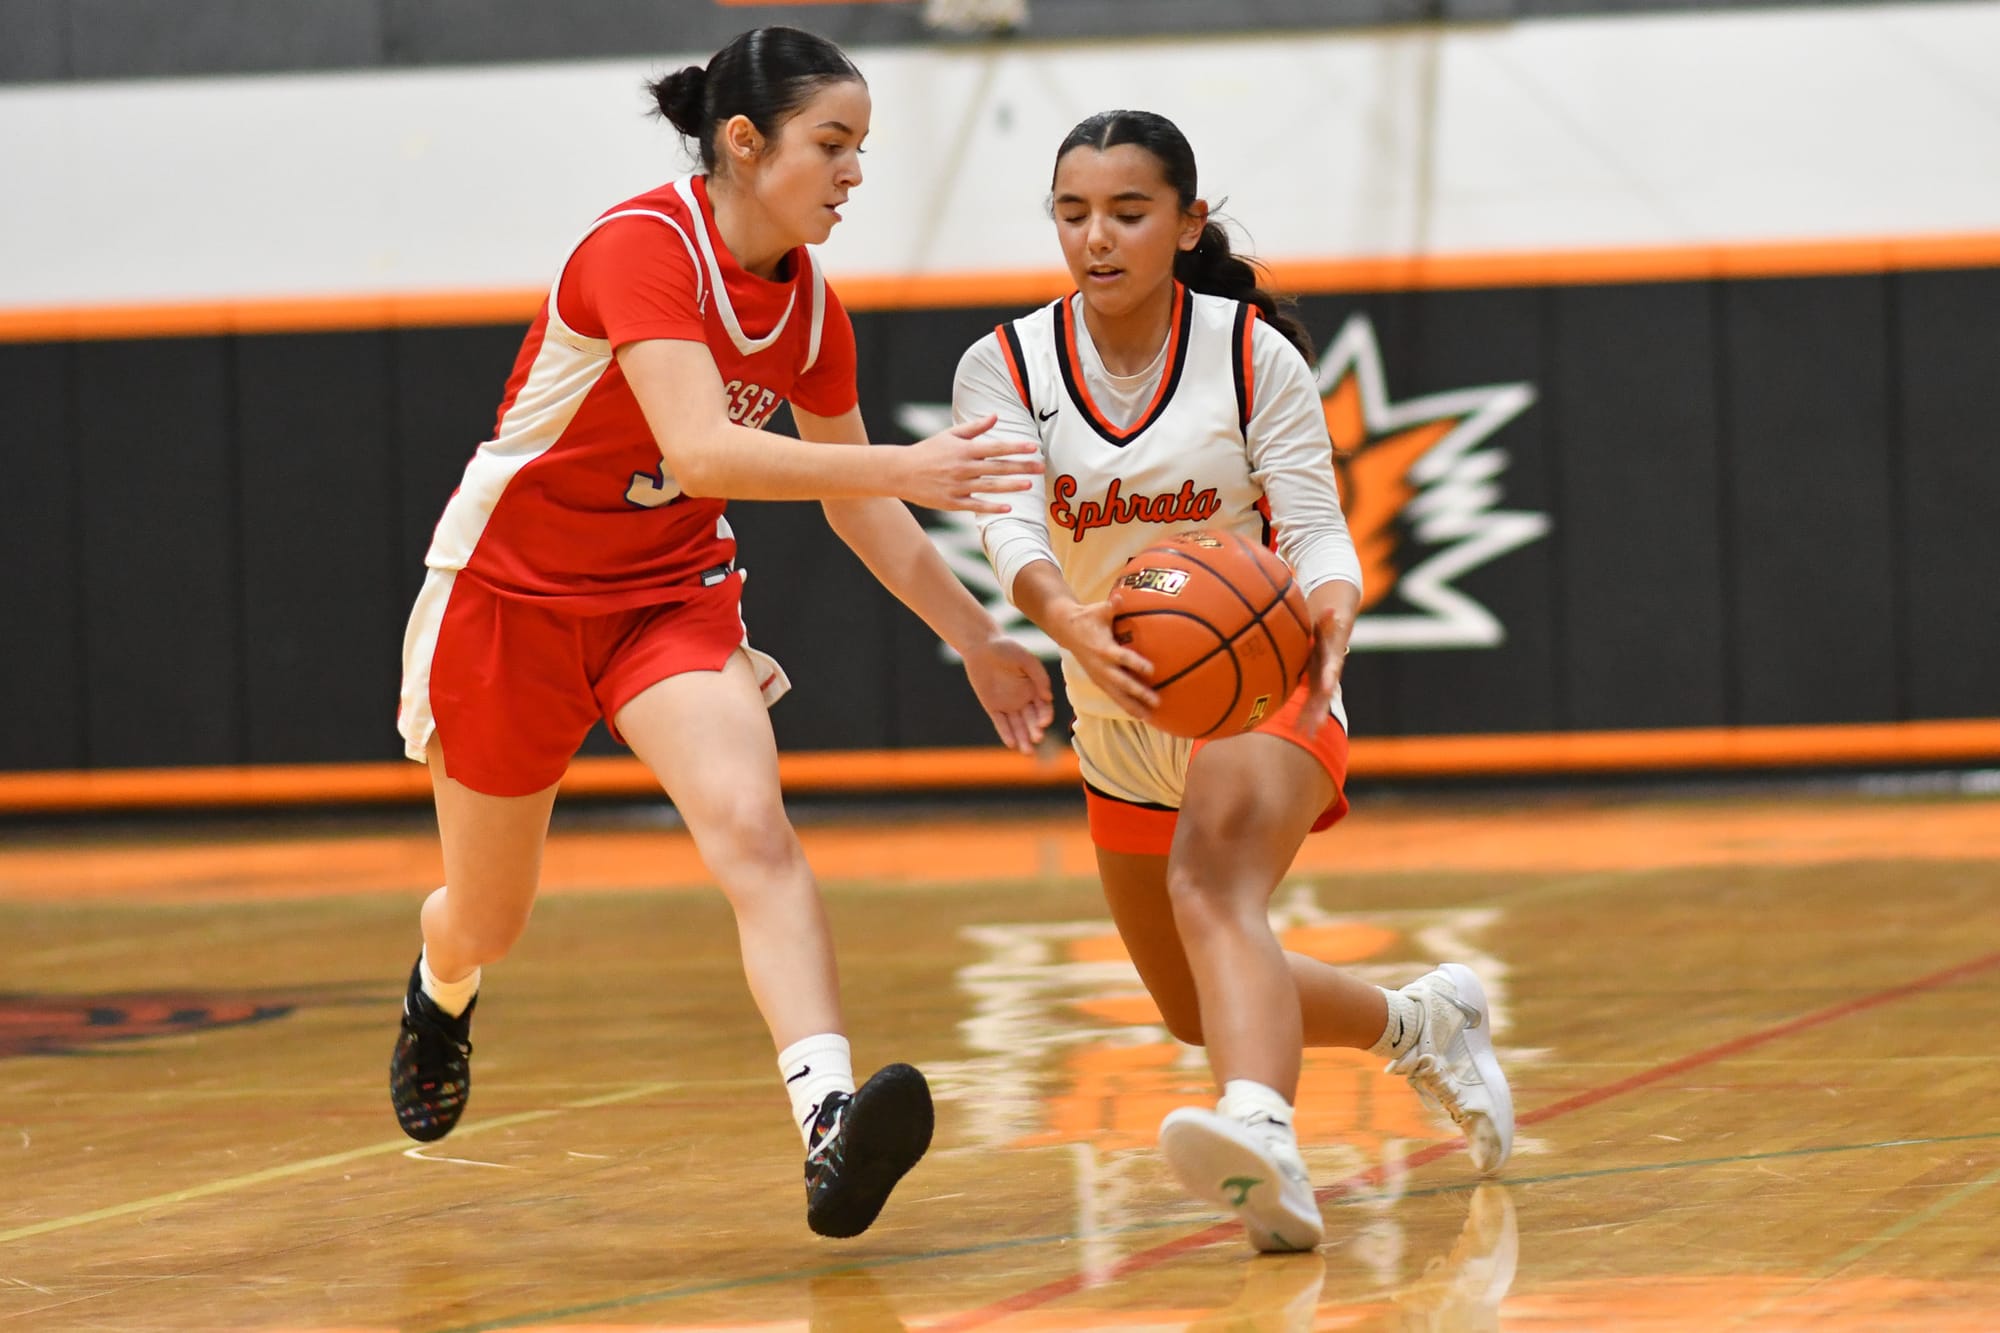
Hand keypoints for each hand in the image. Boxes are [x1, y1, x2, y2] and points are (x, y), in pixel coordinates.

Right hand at [894, 414, 1042, 513]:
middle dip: (1021, 467)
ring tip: (1029, 485)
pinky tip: (1008, 507)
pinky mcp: (952, 502)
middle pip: (998, 467)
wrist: (901, 472)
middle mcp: (963, 467)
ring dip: (1011, 486)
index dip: (1016, 447)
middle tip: (1041, 467)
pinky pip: (976, 505)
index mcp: (964, 449)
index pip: (996, 447)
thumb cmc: (928, 451)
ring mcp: (958, 486)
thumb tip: (996, 416)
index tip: (1033, 447)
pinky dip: (992, 507)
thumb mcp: (950, 435)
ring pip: (990, 486)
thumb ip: (975, 428)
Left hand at [961, 636, 1055, 754]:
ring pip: (1018, 726)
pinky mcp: (993, 707)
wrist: (982, 646)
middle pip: (1032, 720)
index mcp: (1035, 689)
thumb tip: (1048, 697)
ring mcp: (1008, 704)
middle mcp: (1024, 699)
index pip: (1044, 708)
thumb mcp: (1026, 659)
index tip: (1043, 722)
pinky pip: (1001, 723)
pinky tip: (1011, 743)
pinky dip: (1006, 733)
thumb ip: (1039, 677)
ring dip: (1023, 738)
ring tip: (1027, 751)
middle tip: (1037, 739)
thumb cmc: (1007, 649)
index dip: (1045, 716)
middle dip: (1035, 730)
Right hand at [1062, 597, 1158, 722]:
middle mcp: (1100, 666)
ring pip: (1117, 695)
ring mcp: (1099, 676)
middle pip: (1121, 683)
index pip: (1121, 658)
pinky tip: (1141, 715)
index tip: (1152, 670)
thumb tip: (1121, 597)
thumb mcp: (1098, 609)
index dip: (1136, 664)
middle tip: (1156, 701)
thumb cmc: (1088, 617)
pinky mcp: (1098, 681)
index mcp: (1103, 648)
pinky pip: (1113, 697)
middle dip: (1138, 693)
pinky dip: (1126, 706)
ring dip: (1133, 706)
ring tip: (1149, 717)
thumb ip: (1112, 606)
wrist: (1066, 629)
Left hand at [1296, 605, 1352, 738]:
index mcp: (1331, 658)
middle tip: (1318, 726)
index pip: (1332, 669)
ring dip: (1312, 719)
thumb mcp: (1325, 620)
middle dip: (1321, 709)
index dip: (1330, 678)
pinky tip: (1297, 732)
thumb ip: (1327, 617)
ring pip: (1317, 704)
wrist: (1333, 632)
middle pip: (1325, 694)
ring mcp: (1321, 682)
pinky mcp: (1313, 686)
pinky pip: (1308, 704)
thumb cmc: (1326, 625)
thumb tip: (1331, 609)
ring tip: (1306, 736)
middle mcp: (1328, 674)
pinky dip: (1304, 717)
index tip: (1328, 689)